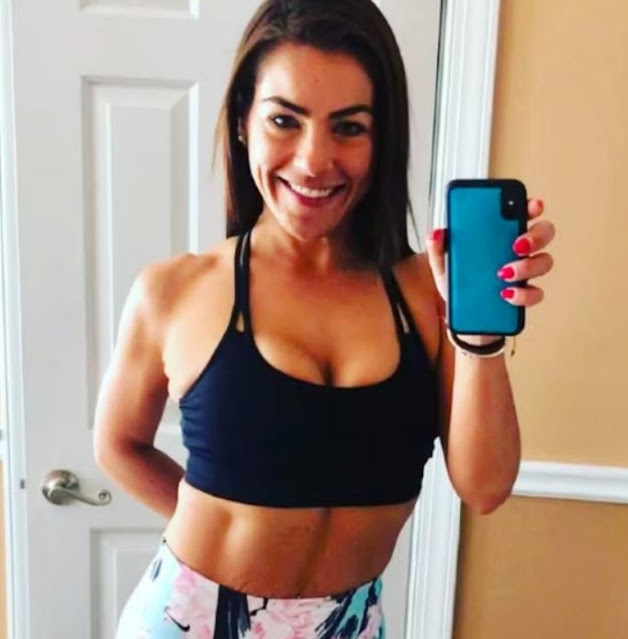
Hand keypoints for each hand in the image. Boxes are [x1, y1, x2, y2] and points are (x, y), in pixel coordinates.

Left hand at [426, 197, 555, 338]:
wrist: (461, 319)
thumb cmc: (459, 286)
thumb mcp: (444, 266)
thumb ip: (438, 249)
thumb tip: (436, 234)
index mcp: (500, 236)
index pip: (523, 213)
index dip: (532, 206)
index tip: (532, 205)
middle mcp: (518, 252)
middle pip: (544, 233)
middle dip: (536, 235)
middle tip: (518, 244)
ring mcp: (525, 274)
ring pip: (544, 262)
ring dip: (528, 266)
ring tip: (504, 274)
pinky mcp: (524, 297)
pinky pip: (535, 293)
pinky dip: (523, 294)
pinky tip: (505, 294)